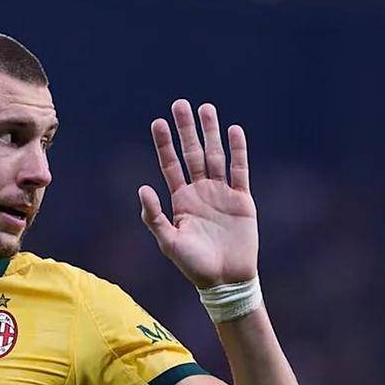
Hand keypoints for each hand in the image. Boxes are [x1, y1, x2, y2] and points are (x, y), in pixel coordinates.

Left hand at [138, 99, 257, 287]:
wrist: (225, 280)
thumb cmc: (194, 265)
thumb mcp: (169, 242)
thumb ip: (154, 216)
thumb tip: (142, 188)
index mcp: (181, 200)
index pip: (170, 165)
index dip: (164, 145)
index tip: (157, 123)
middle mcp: (200, 192)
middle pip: (193, 153)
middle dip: (186, 130)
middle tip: (180, 104)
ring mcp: (222, 193)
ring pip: (216, 156)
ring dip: (211, 133)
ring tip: (206, 108)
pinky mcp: (242, 199)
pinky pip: (240, 170)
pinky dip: (238, 150)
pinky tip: (234, 131)